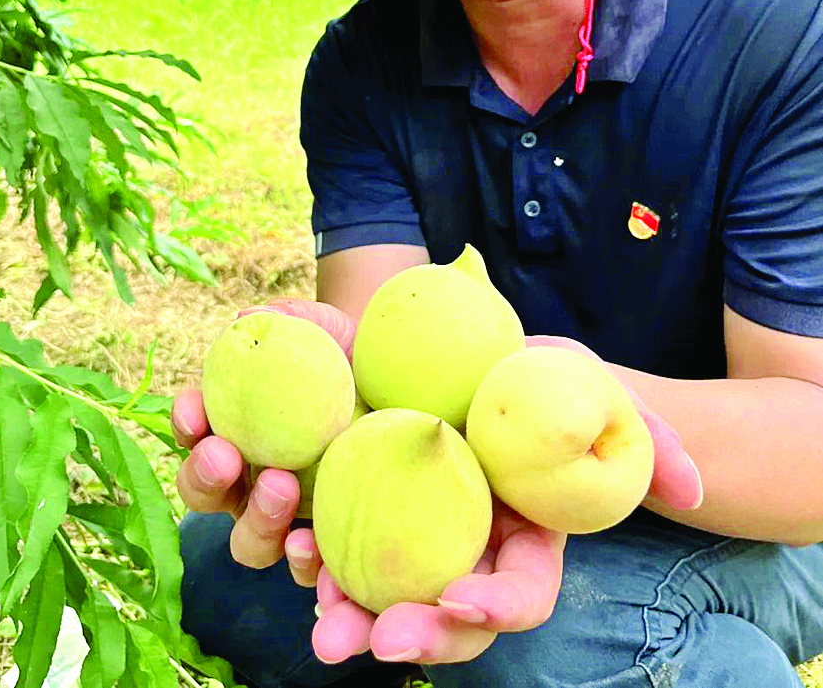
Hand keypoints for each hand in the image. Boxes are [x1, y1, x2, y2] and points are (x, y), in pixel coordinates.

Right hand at [171, 298, 356, 568]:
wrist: (406, 378)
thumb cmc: (348, 349)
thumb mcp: (319, 326)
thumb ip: (284, 319)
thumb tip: (247, 318)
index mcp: (234, 430)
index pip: (195, 432)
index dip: (186, 425)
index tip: (195, 414)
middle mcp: (250, 480)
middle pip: (207, 495)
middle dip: (205, 479)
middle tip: (226, 455)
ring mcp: (290, 517)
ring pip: (251, 542)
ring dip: (255, 522)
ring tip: (281, 487)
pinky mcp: (331, 541)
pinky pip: (309, 568)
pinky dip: (304, 564)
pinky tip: (311, 545)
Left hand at [286, 333, 703, 665]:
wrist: (463, 345)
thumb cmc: (535, 371)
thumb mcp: (590, 385)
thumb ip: (645, 435)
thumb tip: (690, 491)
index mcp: (522, 539)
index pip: (521, 594)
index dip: (495, 606)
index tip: (460, 598)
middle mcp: (464, 550)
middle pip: (444, 616)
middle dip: (414, 635)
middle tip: (371, 639)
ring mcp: (407, 533)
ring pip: (378, 594)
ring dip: (346, 610)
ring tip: (320, 616)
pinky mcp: (357, 505)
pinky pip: (330, 543)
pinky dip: (309, 549)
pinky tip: (294, 538)